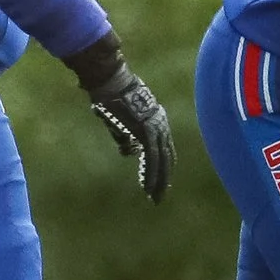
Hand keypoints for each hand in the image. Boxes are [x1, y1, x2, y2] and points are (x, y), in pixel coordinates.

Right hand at [65, 35, 174, 201]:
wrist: (112, 82)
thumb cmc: (113, 98)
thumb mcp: (121, 120)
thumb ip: (126, 137)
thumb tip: (129, 153)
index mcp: (158, 121)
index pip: (165, 148)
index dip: (164, 166)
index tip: (161, 182)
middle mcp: (161, 125)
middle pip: (166, 157)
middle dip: (163, 179)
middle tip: (159, 198)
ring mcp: (156, 127)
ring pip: (161, 160)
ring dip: (157, 181)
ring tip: (154, 198)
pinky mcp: (146, 131)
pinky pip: (151, 157)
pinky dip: (150, 173)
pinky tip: (147, 186)